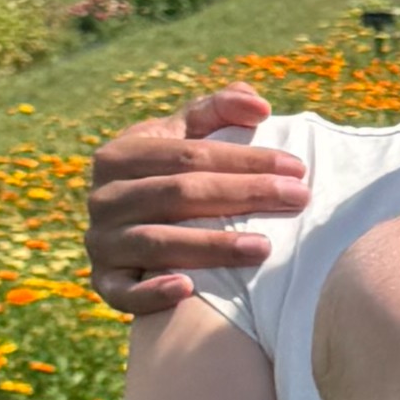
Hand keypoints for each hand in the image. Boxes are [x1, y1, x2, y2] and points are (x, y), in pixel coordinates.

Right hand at [86, 84, 308, 314]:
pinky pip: (123, 293)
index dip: (244, 159)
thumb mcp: (185, 136)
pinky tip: (188, 288)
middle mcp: (104, 198)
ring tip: (264, 248)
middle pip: (179, 194)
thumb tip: (259, 105)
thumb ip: (219, 110)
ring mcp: (102, 242)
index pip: (189, 154)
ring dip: (211, 247)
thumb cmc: (171, 174)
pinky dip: (151, 292)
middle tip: (298, 199)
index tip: (296, 167)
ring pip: (157, 242)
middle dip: (244, 195)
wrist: (130, 229)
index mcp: (119, 155)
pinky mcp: (105, 283)